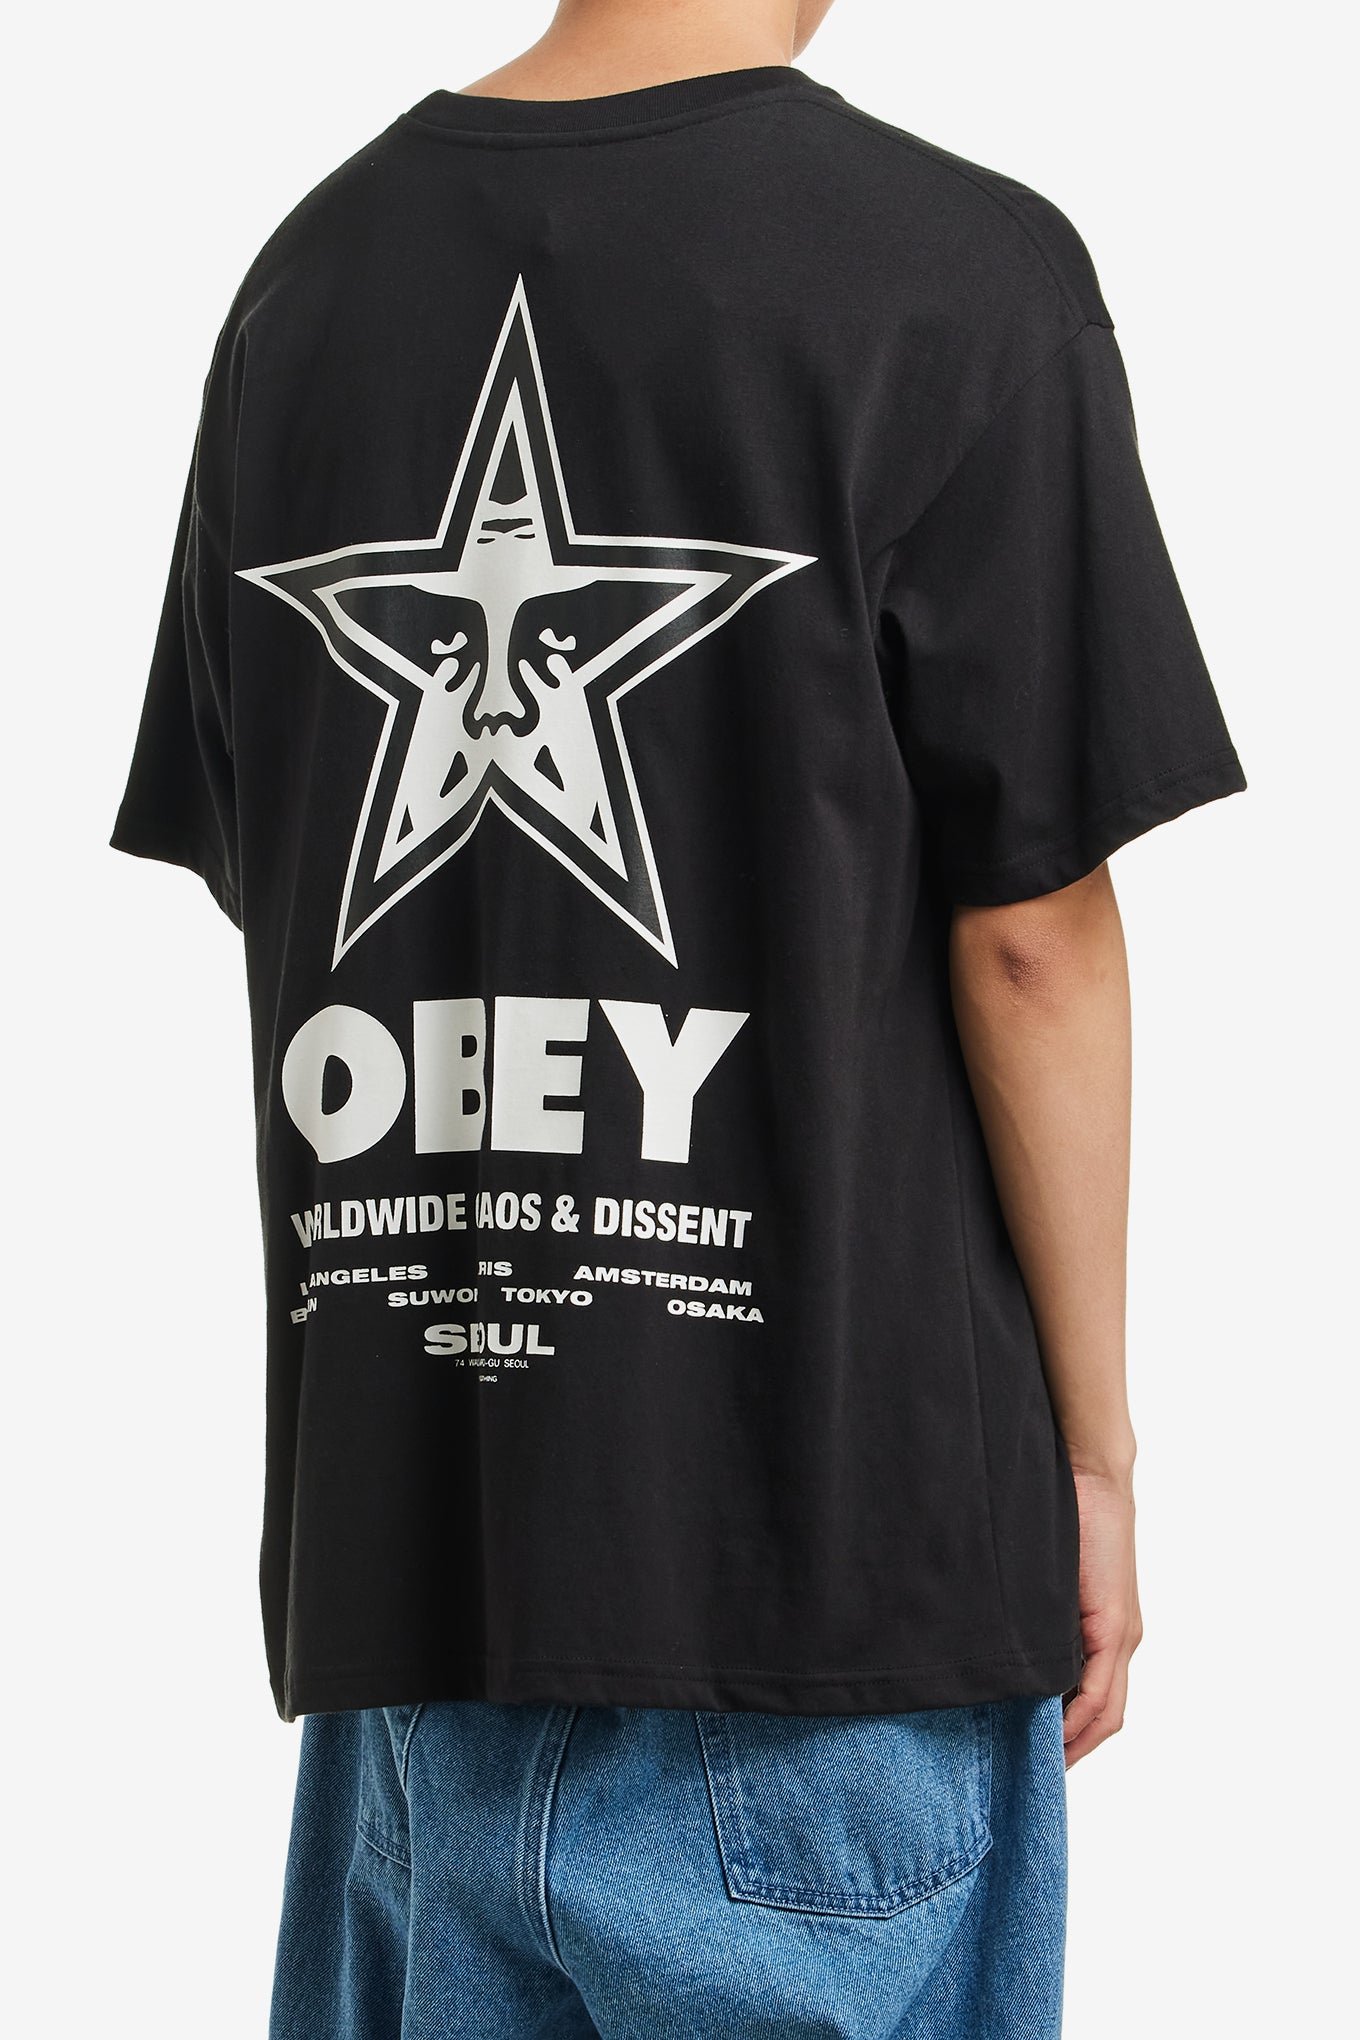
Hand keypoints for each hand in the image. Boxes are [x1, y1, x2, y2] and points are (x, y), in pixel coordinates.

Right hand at [1062, 1467, 1142, 1767]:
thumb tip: (1008, 1653)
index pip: (1097, 1707)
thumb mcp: (1050, 1585)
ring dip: (1076, 1741)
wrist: (1094, 1478)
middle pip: (1105, 1719)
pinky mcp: (1114, 1625)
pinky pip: (1099, 1689)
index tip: (1038, 1760)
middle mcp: (1120, 1642)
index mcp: (1107, 1635)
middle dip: (1073, 1751)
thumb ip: (1042, 1621)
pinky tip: (1054, 1733)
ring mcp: (1120, 1635)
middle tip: (1034, 1775)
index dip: (1072, 1739)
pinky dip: (1078, 1717)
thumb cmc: (1066, 1521)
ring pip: (1105, 1711)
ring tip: (1041, 1764)